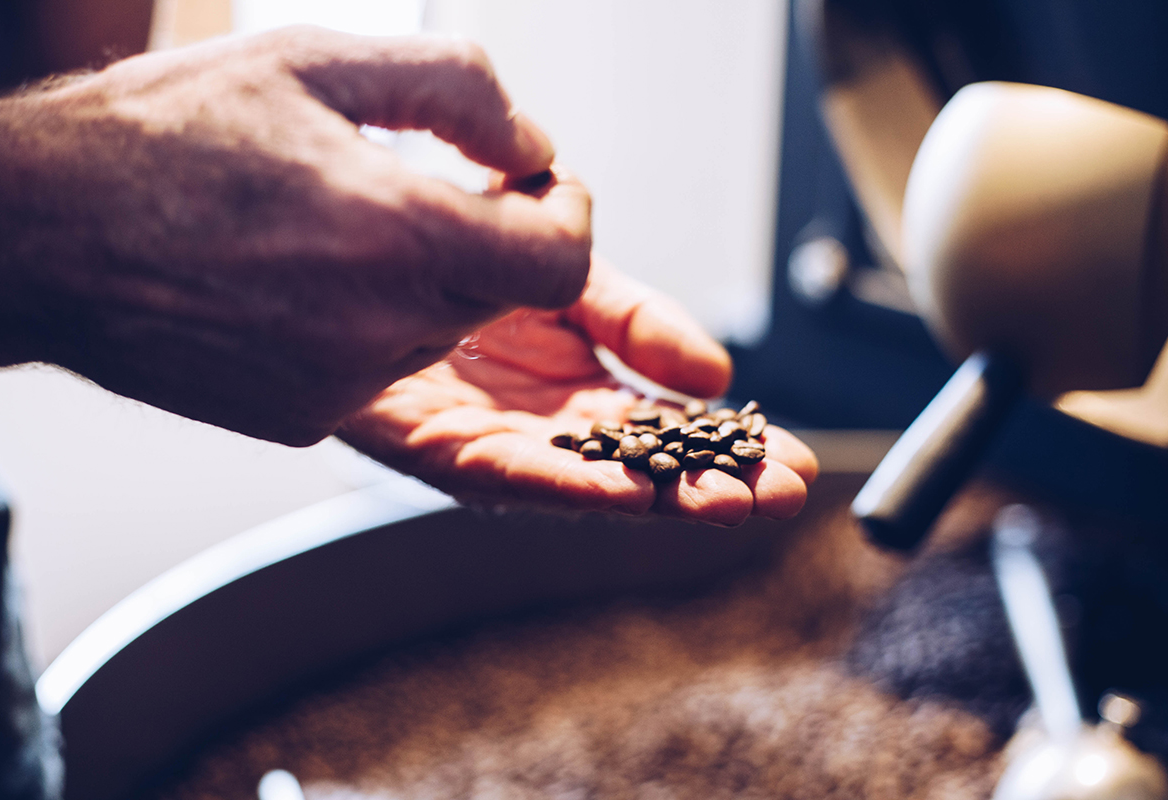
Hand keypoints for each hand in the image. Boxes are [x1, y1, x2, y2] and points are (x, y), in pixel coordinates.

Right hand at [0, 28, 589, 445]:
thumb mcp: (314, 58)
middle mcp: (380, 328)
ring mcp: (341, 386)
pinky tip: (303, 277)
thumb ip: (453, 90)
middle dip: (491, 239)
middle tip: (434, 186)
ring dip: (426, 278)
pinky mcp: (303, 418)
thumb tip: (531, 143)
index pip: (561, 264)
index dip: (567, 216)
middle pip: (502, 296)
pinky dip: (373, 321)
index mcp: (397, 235)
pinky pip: (383, 367)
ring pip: (442, 331)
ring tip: (341, 224)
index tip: (536, 185)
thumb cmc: (160, 137)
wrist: (36, 233)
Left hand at [339, 258, 817, 525]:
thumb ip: (642, 323)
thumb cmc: (465, 263)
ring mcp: (498, 444)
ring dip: (662, 498)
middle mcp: (547, 428)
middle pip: (643, 468)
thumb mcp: (576, 280)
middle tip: (780, 495)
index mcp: (585, 391)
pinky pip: (512, 471)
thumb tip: (719, 374)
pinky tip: (625, 492)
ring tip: (726, 501)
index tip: (798, 464)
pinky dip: (568, 484)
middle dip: (715, 485)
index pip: (675, 430)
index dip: (735, 448)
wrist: (370, 239)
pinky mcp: (441, 449)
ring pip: (590, 482)